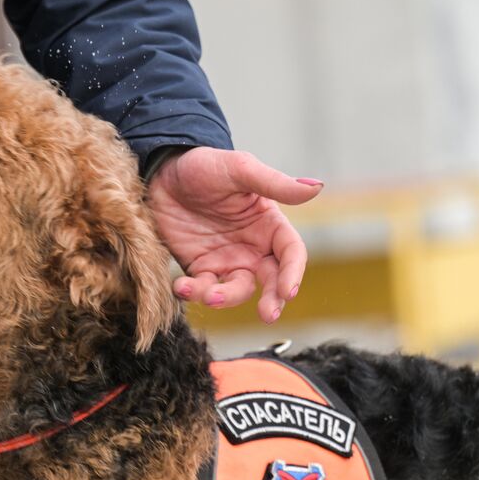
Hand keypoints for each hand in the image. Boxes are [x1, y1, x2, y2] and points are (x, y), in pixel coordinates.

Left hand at [146, 148, 322, 323]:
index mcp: (269, 224)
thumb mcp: (240, 170)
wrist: (162, 171)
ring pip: (235, 290)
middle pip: (271, 281)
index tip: (288, 290)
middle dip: (272, 300)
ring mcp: (225, 260)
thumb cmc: (205, 165)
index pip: (290, 253)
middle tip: (268, 314)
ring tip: (209, 296)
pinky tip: (182, 286)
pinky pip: (201, 288)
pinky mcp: (198, 268)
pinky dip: (193, 293)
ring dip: (225, 298)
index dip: (293, 272)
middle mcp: (252, 247)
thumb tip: (316, 188)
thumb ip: (275, 183)